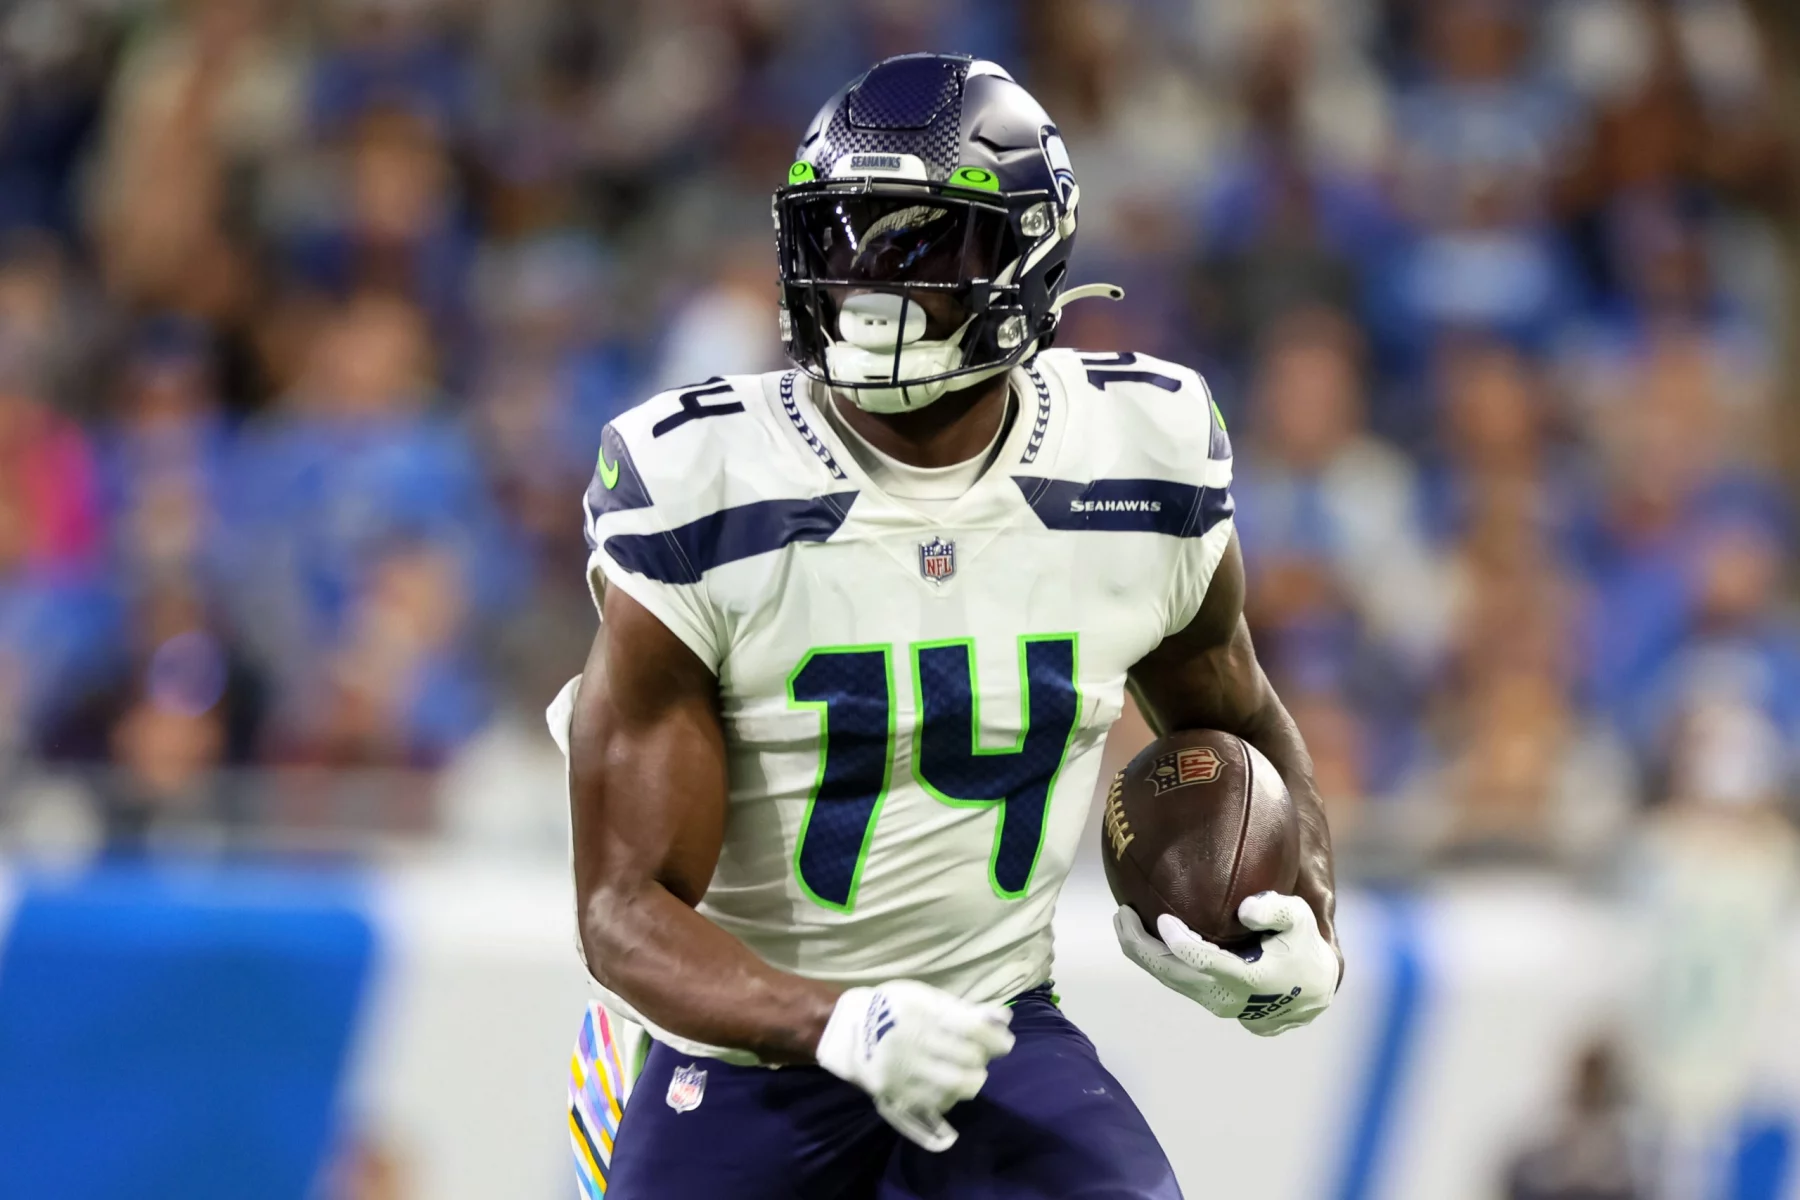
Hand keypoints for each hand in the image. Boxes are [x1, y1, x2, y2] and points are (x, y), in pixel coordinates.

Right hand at [815, 980, 1015, 1150]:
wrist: (847, 1030)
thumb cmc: (891, 1006)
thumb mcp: (925, 996)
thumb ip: (963, 1008)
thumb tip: (1002, 1017)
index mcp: (922, 1015)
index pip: (973, 1031)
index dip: (996, 1039)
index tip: (1004, 1044)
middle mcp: (914, 1046)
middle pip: (968, 1062)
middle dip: (981, 1060)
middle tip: (979, 1056)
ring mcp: (906, 1074)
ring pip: (956, 1087)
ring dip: (970, 1080)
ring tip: (966, 1072)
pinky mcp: (898, 1094)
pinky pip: (938, 1103)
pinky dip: (950, 1095)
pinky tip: (947, 1084)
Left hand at [1114, 892, 1337, 1036]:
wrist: (1314, 989)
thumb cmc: (1303, 945)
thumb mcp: (1301, 919)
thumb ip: (1276, 910)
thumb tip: (1244, 909)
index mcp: (1249, 980)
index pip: (1203, 962)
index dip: (1179, 942)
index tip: (1162, 918)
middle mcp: (1228, 1000)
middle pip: (1171, 975)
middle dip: (1140, 946)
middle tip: (1121, 915)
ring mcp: (1220, 1008)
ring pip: (1171, 981)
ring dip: (1144, 954)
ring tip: (1124, 923)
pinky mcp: (1216, 1008)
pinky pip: (1180, 984)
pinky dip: (1160, 963)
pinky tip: (1148, 941)